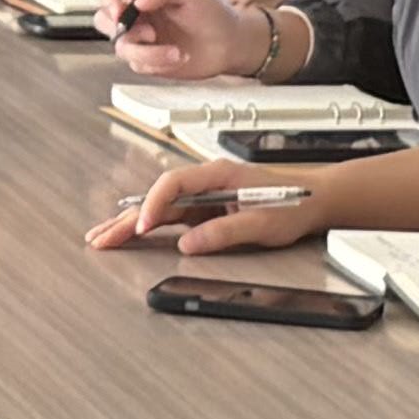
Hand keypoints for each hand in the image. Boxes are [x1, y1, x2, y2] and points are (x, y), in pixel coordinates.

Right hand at [89, 158, 329, 256]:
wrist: (316, 200)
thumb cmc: (294, 203)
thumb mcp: (262, 222)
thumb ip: (224, 232)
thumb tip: (188, 244)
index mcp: (217, 175)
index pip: (173, 185)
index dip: (153, 206)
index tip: (142, 227)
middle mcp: (206, 182)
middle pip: (158, 198)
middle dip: (127, 217)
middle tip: (102, 237)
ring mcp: (204, 196)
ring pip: (160, 208)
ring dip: (131, 223)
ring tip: (103, 238)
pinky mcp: (206, 209)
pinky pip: (171, 218)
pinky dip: (148, 227)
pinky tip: (130, 234)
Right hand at [107, 0, 270, 83]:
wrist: (231, 44)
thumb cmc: (214, 12)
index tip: (119, 10)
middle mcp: (138, 12)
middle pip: (104, 18)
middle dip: (122, 29)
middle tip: (150, 34)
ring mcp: (141, 37)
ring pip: (120, 46)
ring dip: (146, 53)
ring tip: (175, 52)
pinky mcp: (148, 59)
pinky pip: (137, 64)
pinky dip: (157, 63)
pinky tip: (179, 57)